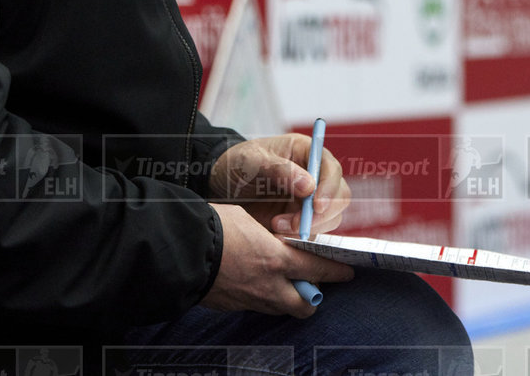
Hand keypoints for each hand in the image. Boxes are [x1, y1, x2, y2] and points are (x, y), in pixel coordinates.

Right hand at [202, 203, 354, 316]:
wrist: (182, 250)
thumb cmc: (214, 227)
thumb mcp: (248, 221)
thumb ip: (268, 237)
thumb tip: (272, 243)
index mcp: (277, 260)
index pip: (318, 270)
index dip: (336, 272)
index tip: (347, 272)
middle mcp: (269, 286)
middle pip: (306, 305)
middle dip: (313, 297)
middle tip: (312, 284)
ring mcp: (250, 300)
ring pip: (281, 308)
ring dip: (287, 298)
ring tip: (281, 282)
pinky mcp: (233, 306)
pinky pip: (257, 306)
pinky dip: (261, 297)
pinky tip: (252, 282)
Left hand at [208, 134, 350, 235]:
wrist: (219, 185)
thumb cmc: (237, 164)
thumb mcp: (252, 161)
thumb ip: (280, 171)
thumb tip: (309, 185)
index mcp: (306, 153)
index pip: (332, 170)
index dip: (329, 189)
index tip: (316, 206)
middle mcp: (314, 175)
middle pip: (339, 197)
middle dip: (320, 215)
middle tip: (295, 225)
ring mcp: (310, 199)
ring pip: (329, 218)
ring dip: (307, 227)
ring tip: (276, 225)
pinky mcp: (302, 219)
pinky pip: (313, 232)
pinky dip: (299, 237)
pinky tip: (276, 233)